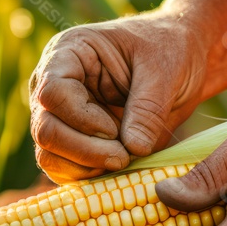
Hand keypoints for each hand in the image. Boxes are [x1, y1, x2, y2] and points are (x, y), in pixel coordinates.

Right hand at [29, 15, 207, 182]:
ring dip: (87, 167)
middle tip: (124, 156)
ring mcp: (59, 116)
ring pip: (49, 156)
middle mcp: (53, 85)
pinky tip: (119, 167)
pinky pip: (64, 170)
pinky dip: (89, 177)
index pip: (52, 92)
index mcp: (68, 53)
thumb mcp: (164, 69)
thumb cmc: (168, 48)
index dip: (82, 119)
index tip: (116, 130)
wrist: (181, 61)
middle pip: (45, 129)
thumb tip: (133, 149)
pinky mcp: (72, 142)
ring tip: (125, 159)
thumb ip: (147, 108)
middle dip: (85, 150)